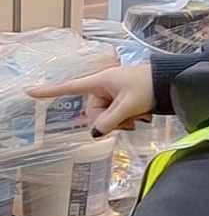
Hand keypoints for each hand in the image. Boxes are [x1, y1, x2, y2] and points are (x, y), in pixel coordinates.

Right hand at [29, 60, 154, 136]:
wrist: (171, 81)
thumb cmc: (148, 86)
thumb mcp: (128, 105)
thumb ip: (109, 121)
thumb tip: (94, 133)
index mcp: (100, 81)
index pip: (70, 88)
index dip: (49, 92)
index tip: (30, 92)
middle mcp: (103, 87)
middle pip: (93, 112)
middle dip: (110, 120)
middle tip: (129, 119)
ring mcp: (113, 94)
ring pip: (106, 117)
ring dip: (121, 121)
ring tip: (139, 115)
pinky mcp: (122, 100)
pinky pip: (116, 115)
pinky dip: (128, 118)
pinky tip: (142, 115)